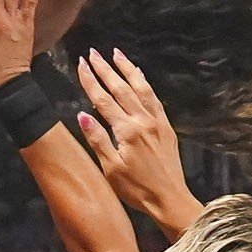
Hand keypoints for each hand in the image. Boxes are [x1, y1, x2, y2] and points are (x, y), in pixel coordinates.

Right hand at [73, 50, 195, 225]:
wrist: (170, 199)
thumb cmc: (137, 190)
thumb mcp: (111, 169)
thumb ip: (98, 140)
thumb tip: (82, 115)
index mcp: (127, 131)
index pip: (103, 100)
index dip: (90, 81)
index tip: (81, 64)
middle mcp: (143, 121)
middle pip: (121, 88)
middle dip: (105, 69)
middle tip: (93, 52)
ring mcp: (157, 122)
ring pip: (140, 88)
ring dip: (127, 69)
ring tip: (116, 54)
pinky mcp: (166, 127)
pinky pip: (154, 98)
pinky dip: (144, 83)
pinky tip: (139, 76)